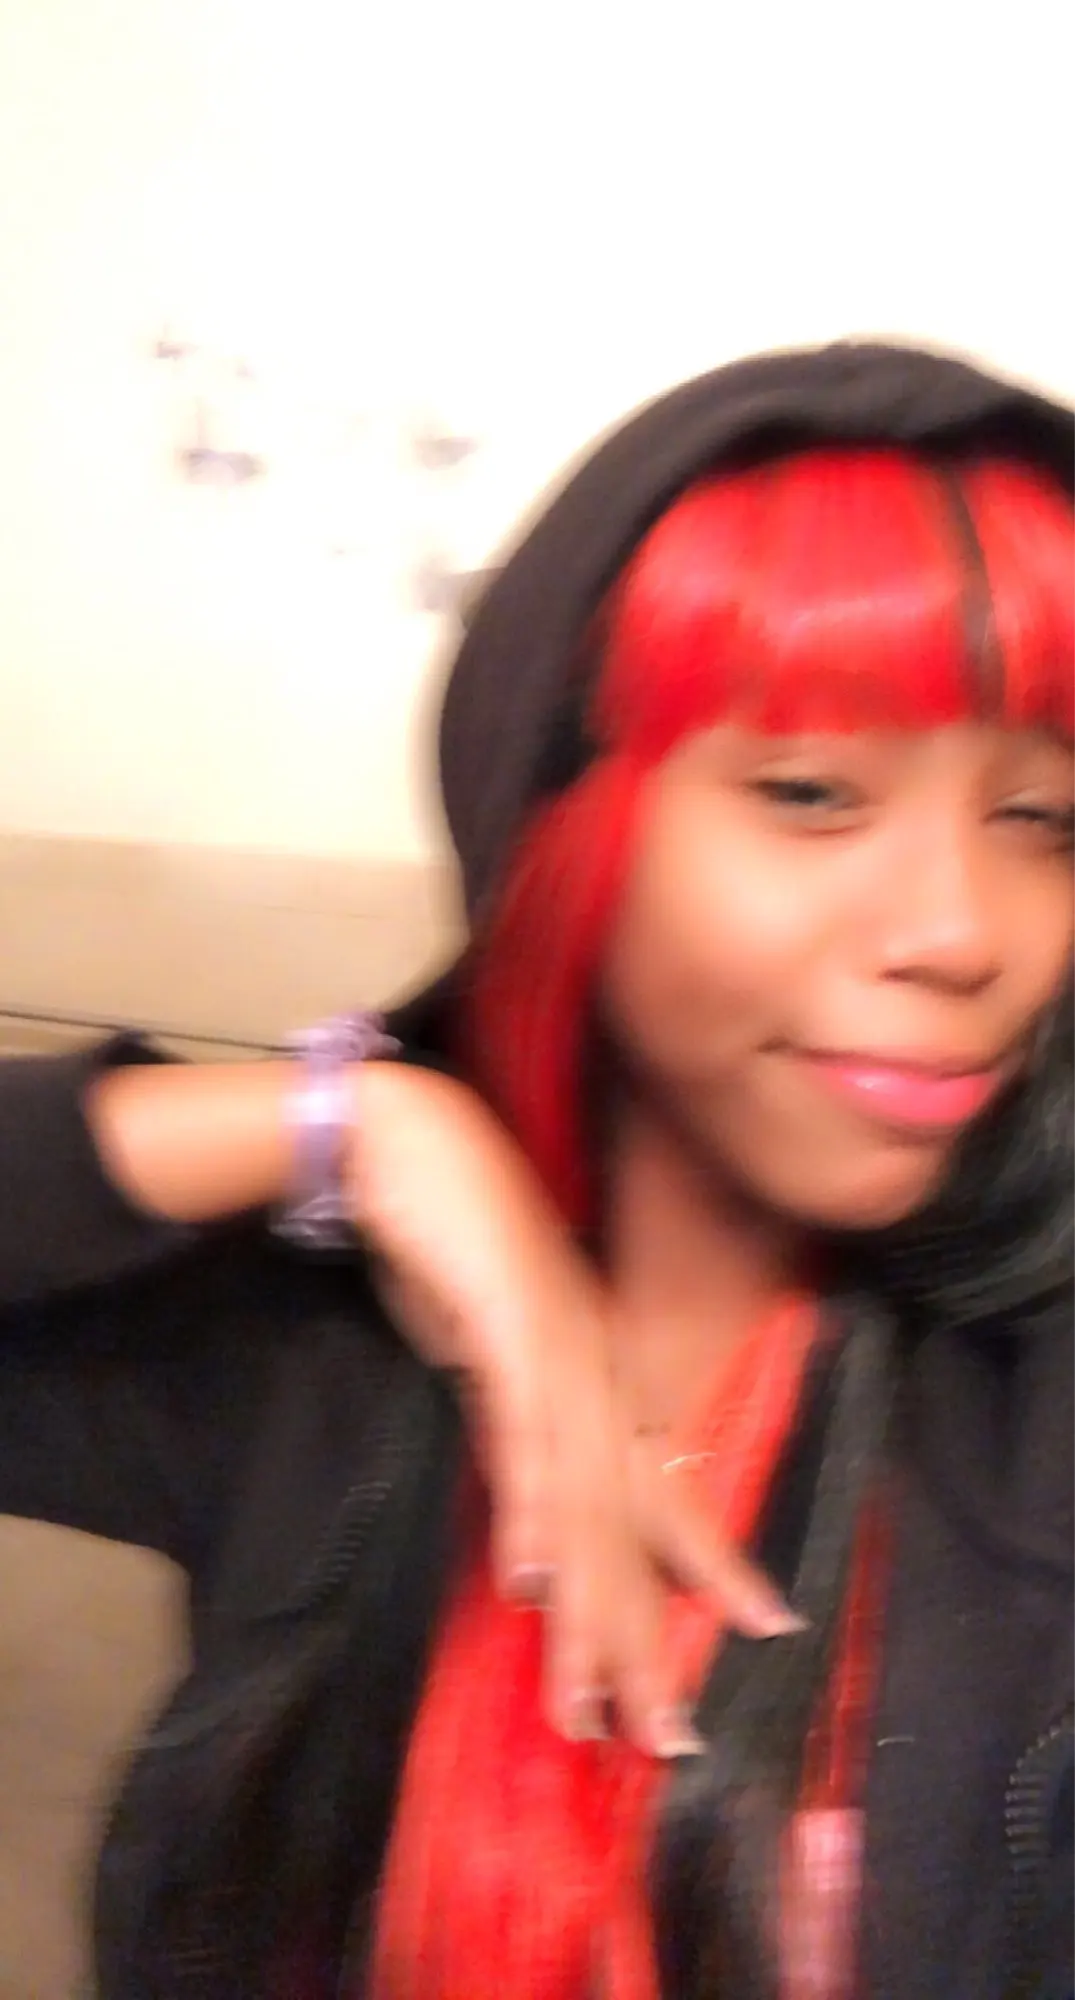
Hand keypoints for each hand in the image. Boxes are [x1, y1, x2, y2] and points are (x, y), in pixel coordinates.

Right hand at [348, 1064, 802, 1756]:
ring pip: (586, 1498)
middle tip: (672, 1738)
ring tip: (599, 1702)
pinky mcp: (504, 1324)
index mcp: (593, 1370)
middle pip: (633, 1518)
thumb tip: (525, 1474)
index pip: (661, 1483)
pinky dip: (533, 1504)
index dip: (707, 1560)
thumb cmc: (444, 1237)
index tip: (758, 1630)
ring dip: (592, 1606)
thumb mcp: (483, 1343)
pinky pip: (520, 1430)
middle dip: (649, 1634)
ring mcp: (556, 1345)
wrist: (408, 1135)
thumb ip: (510, 1409)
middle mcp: (593, 1366)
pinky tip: (536, 1576)